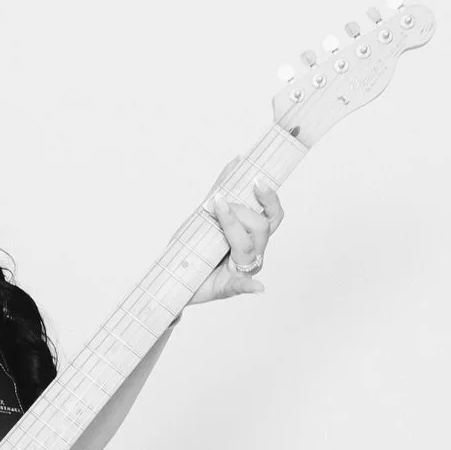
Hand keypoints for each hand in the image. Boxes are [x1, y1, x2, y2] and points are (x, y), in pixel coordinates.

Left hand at [188, 161, 284, 304]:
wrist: (178, 281)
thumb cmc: (197, 249)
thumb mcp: (207, 216)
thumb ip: (223, 191)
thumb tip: (237, 161)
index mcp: (252, 236)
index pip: (272, 216)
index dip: (270, 198)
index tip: (258, 180)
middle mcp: (253, 253)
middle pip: (261, 228)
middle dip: (241, 210)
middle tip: (220, 201)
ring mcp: (242, 271)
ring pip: (248, 247)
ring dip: (232, 225)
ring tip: (216, 208)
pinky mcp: (228, 288)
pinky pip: (243, 287)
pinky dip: (251, 286)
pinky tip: (259, 288)